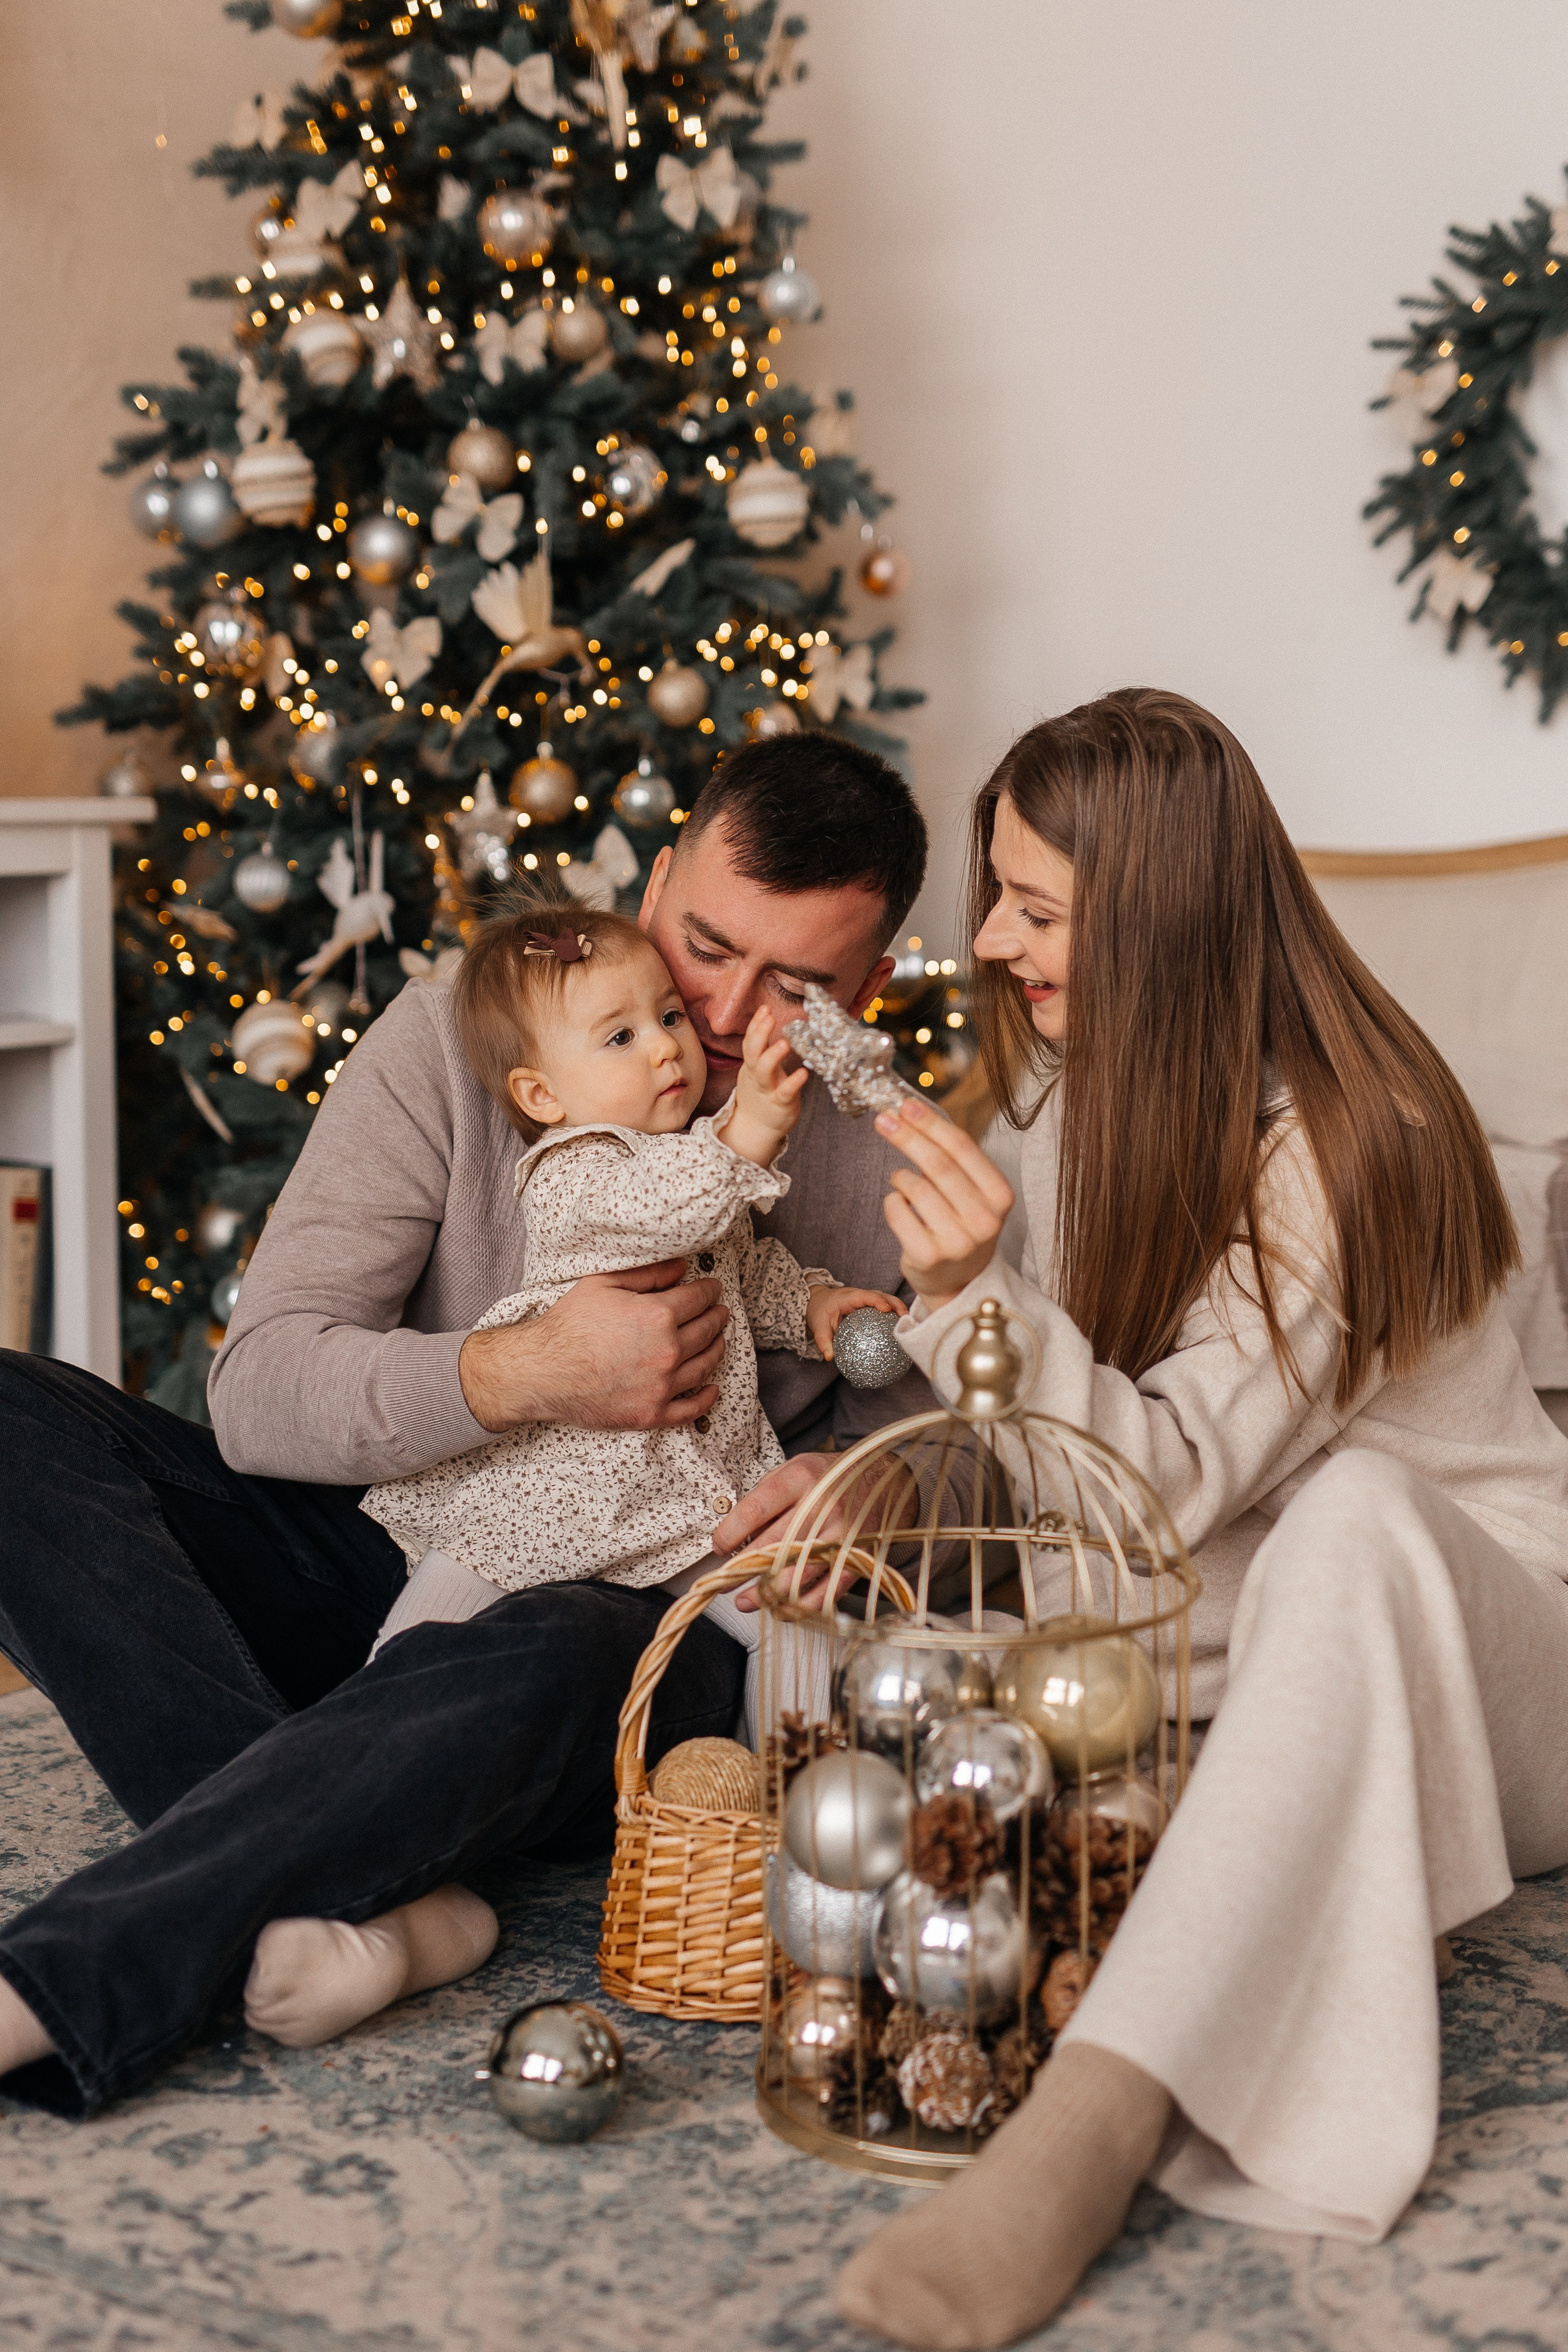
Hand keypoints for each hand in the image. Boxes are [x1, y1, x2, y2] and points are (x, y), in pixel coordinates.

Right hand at [459, 1261, 727, 1432]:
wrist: (542, 1372)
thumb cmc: (569, 1325)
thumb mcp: (604, 1284)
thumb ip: (648, 1274)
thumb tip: (682, 1267)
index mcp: (658, 1316)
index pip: (699, 1299)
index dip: (710, 1290)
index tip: (713, 1289)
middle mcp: (667, 1352)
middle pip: (708, 1331)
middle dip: (717, 1317)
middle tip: (720, 1312)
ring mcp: (661, 1386)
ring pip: (705, 1366)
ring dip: (717, 1350)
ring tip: (718, 1340)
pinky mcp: (651, 1413)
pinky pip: (691, 1409)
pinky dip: (707, 1398)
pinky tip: (712, 1388)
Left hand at [718, 1451, 920, 1610]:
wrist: (884, 1480)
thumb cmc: (829, 1477)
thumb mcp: (794, 1469)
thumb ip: (765, 1496)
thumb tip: (734, 1535)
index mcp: (800, 1478)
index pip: (756, 1510)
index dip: (731, 1534)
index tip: (718, 1547)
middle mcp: (823, 1505)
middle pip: (773, 1546)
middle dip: (741, 1570)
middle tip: (723, 1582)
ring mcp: (843, 1535)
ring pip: (797, 1574)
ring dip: (765, 1593)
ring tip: (745, 1601)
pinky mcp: (858, 1559)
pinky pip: (826, 1592)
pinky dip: (800, 1606)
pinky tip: (781, 1609)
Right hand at [723, 1006, 809, 1166]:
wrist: (756, 1128)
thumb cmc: (763, 1092)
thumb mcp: (757, 1070)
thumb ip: (763, 1049)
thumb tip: (769, 1020)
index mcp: (752, 1066)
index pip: (750, 1042)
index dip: (755, 1025)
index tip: (765, 1009)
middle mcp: (756, 1076)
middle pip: (752, 1052)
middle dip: (759, 1034)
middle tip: (770, 1017)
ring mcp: (767, 1090)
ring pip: (764, 1071)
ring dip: (773, 1055)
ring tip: (785, 1042)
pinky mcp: (780, 1104)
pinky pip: (784, 1093)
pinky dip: (793, 1083)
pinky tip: (803, 1073)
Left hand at [806, 1284, 905, 1362]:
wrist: (818, 1302)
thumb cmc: (819, 1312)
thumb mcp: (818, 1327)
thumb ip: (823, 1341)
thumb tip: (830, 1357)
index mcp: (848, 1297)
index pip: (865, 1296)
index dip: (877, 1300)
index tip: (887, 1310)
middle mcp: (860, 1295)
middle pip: (881, 1295)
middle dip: (895, 1304)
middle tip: (905, 1317)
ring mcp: (866, 1299)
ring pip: (886, 1299)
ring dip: (898, 1308)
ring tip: (908, 1322)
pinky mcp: (870, 1306)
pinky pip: (884, 1307)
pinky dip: (893, 1314)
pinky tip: (900, 1327)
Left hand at [874, 1097, 1014, 1306]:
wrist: (961, 1281)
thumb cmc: (963, 1224)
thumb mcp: (974, 1192)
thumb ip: (953, 1158)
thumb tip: (913, 1113)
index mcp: (1000, 1195)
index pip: (962, 1148)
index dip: (931, 1124)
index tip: (906, 1105)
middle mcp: (984, 1220)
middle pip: (937, 1164)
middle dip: (907, 1136)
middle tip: (883, 1119)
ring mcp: (957, 1241)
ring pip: (915, 1187)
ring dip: (900, 1176)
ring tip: (900, 1179)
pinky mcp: (928, 1256)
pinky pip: (897, 1211)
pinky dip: (892, 1201)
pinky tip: (900, 1204)